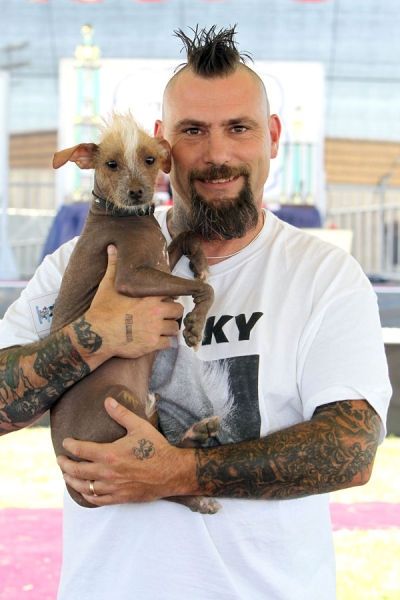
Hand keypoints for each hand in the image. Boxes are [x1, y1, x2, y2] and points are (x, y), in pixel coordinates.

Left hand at [57, 397, 195, 505]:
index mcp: (110, 454)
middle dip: (65, 464)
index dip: (70, 445)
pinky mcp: (119, 497)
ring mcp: (112, 487)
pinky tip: (84, 491)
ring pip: (84, 487)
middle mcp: (107, 473)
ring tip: (66, 475)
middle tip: (60, 459)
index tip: (65, 442)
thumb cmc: (156, 448)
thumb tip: (107, 400)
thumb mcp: (139, 426)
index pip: (81, 450)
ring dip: (72, 480)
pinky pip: (97, 500)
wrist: (171, 471)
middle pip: (77, 470)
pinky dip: (86, 495)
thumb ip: (121, 413)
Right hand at [84, 245, 183, 360]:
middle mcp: (156, 312)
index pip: (172, 294)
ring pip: (175, 328)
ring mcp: (155, 329)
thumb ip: (114, 266)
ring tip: (161, 329)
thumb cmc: (102, 309)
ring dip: (170, 329)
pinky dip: (164, 343)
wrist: (96, 334)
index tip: (164, 301)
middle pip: (178, 310)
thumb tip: (112, 248)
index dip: (169, 298)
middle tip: (165, 316)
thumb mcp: (107, 285)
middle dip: (173, 313)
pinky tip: (156, 340)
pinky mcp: (152, 344)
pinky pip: (168, 344)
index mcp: (149, 296)